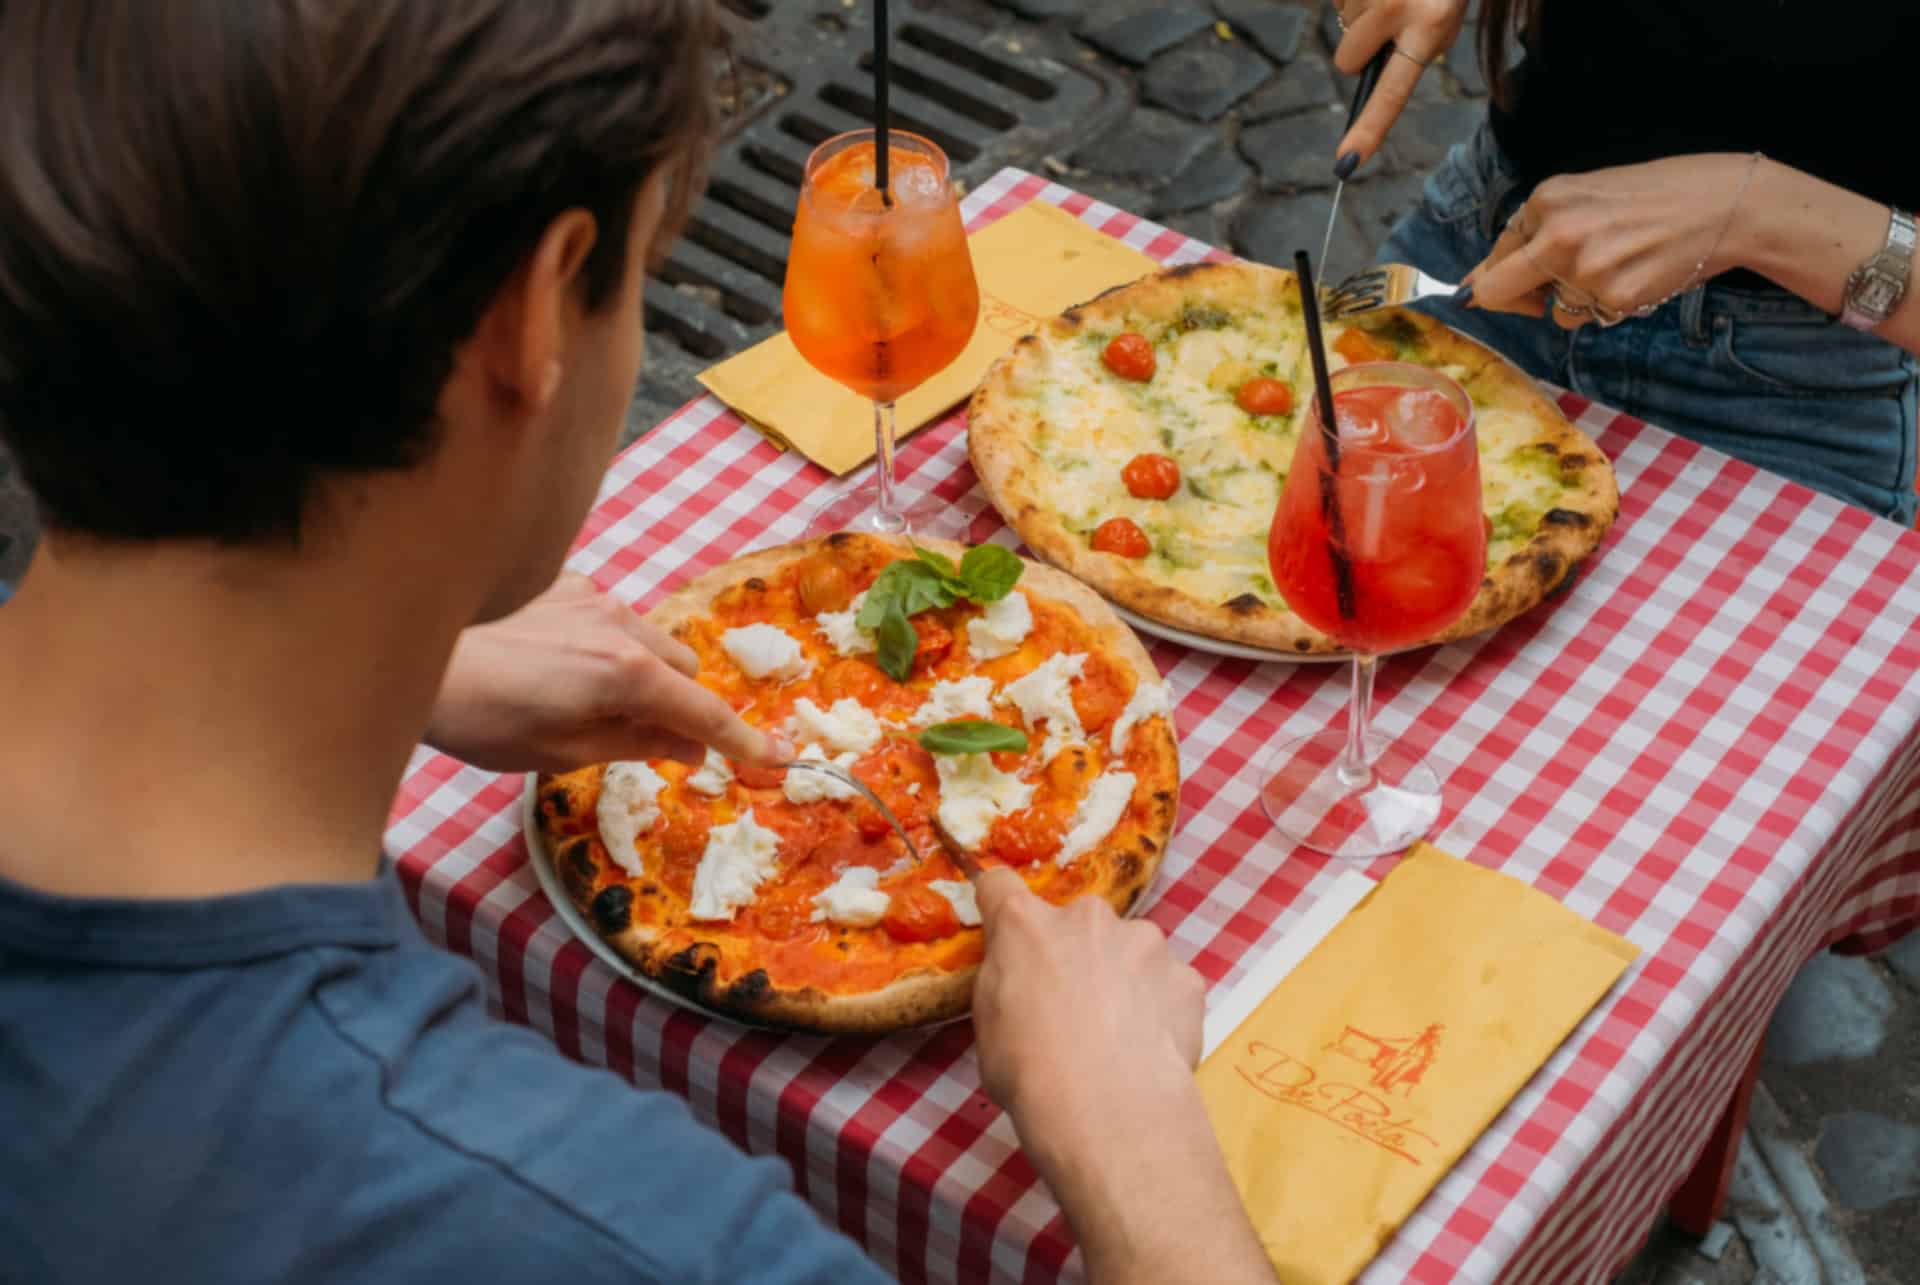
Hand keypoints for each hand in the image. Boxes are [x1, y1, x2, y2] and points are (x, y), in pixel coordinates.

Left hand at [425, 572, 787, 772]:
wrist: (415, 655)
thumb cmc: (486, 720)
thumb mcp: (563, 752)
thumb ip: (636, 743)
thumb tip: (688, 746)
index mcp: (629, 675)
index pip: (705, 711)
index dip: (744, 740)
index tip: (777, 757)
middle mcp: (624, 624)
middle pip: (685, 666)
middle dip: (680, 701)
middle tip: (646, 735)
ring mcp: (593, 595)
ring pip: (651, 636)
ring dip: (643, 669)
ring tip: (589, 697)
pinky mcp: (563, 579)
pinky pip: (609, 615)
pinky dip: (605, 642)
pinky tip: (558, 660)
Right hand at [973, 870, 1204, 1116]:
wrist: (1108, 1108)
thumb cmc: (1029, 1073)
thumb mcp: (989, 1027)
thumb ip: (1007, 983)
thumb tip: (1022, 981)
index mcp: (1026, 926)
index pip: (1000, 886)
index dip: (1001, 904)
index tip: (1005, 926)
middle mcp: (1087, 918)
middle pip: (1078, 922)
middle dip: (1076, 952)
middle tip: (1074, 1006)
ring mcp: (1145, 942)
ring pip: (1131, 950)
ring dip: (1123, 977)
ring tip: (1120, 1035)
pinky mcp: (1186, 977)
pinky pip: (1169, 985)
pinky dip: (1161, 1007)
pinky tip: (1151, 1048)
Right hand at [1330, 0, 1470, 169]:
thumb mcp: (1450, 13)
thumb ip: (1420, 45)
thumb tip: (1375, 66)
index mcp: (1429, 26)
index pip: (1392, 93)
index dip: (1368, 130)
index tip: (1345, 164)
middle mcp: (1396, 8)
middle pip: (1347, 61)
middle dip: (1360, 49)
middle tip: (1392, 20)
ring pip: (1342, 26)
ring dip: (1363, 11)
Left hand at [1465, 153, 1760, 327]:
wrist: (1726, 203)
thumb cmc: (1659, 193)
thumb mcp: (1589, 194)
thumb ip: (1540, 229)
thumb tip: (1481, 281)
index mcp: (1547, 200)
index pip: (1496, 253)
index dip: (1496, 274)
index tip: (1493, 288)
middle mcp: (1558, 234)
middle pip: (1497, 292)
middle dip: (1511, 300)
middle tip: (1534, 299)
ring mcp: (1585, 269)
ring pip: (1553, 310)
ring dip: (1574, 300)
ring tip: (1617, 266)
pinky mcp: (1614, 298)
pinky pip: (1588, 319)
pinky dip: (1605, 306)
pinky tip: (1635, 277)